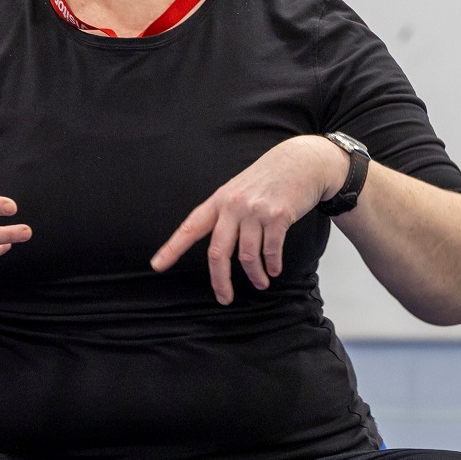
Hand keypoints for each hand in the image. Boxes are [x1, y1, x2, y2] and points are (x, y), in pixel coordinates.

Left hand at [150, 135, 348, 302]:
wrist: (302, 161)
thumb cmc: (268, 179)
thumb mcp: (239, 190)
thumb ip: (226, 214)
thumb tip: (219, 248)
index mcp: (219, 201)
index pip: (190, 227)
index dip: (172, 248)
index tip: (157, 265)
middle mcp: (233, 205)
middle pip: (218, 252)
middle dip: (220, 280)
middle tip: (225, 298)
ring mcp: (255, 211)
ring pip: (247, 255)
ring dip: (255, 275)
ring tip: (261, 282)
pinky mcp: (278, 216)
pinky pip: (271, 250)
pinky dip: (272, 265)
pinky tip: (274, 269)